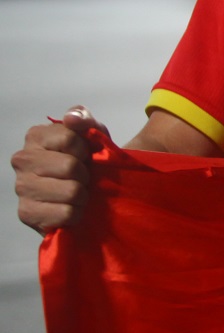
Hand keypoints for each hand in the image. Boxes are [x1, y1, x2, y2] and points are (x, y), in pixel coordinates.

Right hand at [11, 106, 109, 234]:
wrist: (87, 198)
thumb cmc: (87, 163)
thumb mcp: (93, 135)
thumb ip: (84, 119)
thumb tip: (71, 118)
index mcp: (35, 137)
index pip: (69, 138)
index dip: (85, 150)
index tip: (83, 156)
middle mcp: (22, 160)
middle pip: (70, 166)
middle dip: (85, 175)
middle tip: (81, 178)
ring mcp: (21, 187)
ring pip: (71, 191)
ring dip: (82, 196)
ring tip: (76, 194)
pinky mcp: (27, 213)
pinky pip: (66, 213)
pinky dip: (77, 214)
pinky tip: (70, 209)